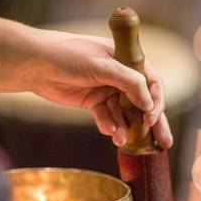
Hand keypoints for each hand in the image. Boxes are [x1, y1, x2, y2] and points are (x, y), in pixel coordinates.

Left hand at [30, 33, 172, 148]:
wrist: (36, 64)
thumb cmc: (69, 56)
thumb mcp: (102, 66)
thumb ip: (128, 82)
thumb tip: (149, 104)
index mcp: (127, 60)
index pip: (152, 83)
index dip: (155, 102)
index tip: (150, 118)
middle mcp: (121, 76)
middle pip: (144, 103)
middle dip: (153, 124)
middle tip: (164, 144)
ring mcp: (108, 90)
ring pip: (125, 114)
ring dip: (126, 128)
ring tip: (122, 141)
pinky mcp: (94, 103)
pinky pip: (108, 118)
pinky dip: (109, 126)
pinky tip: (109, 132)